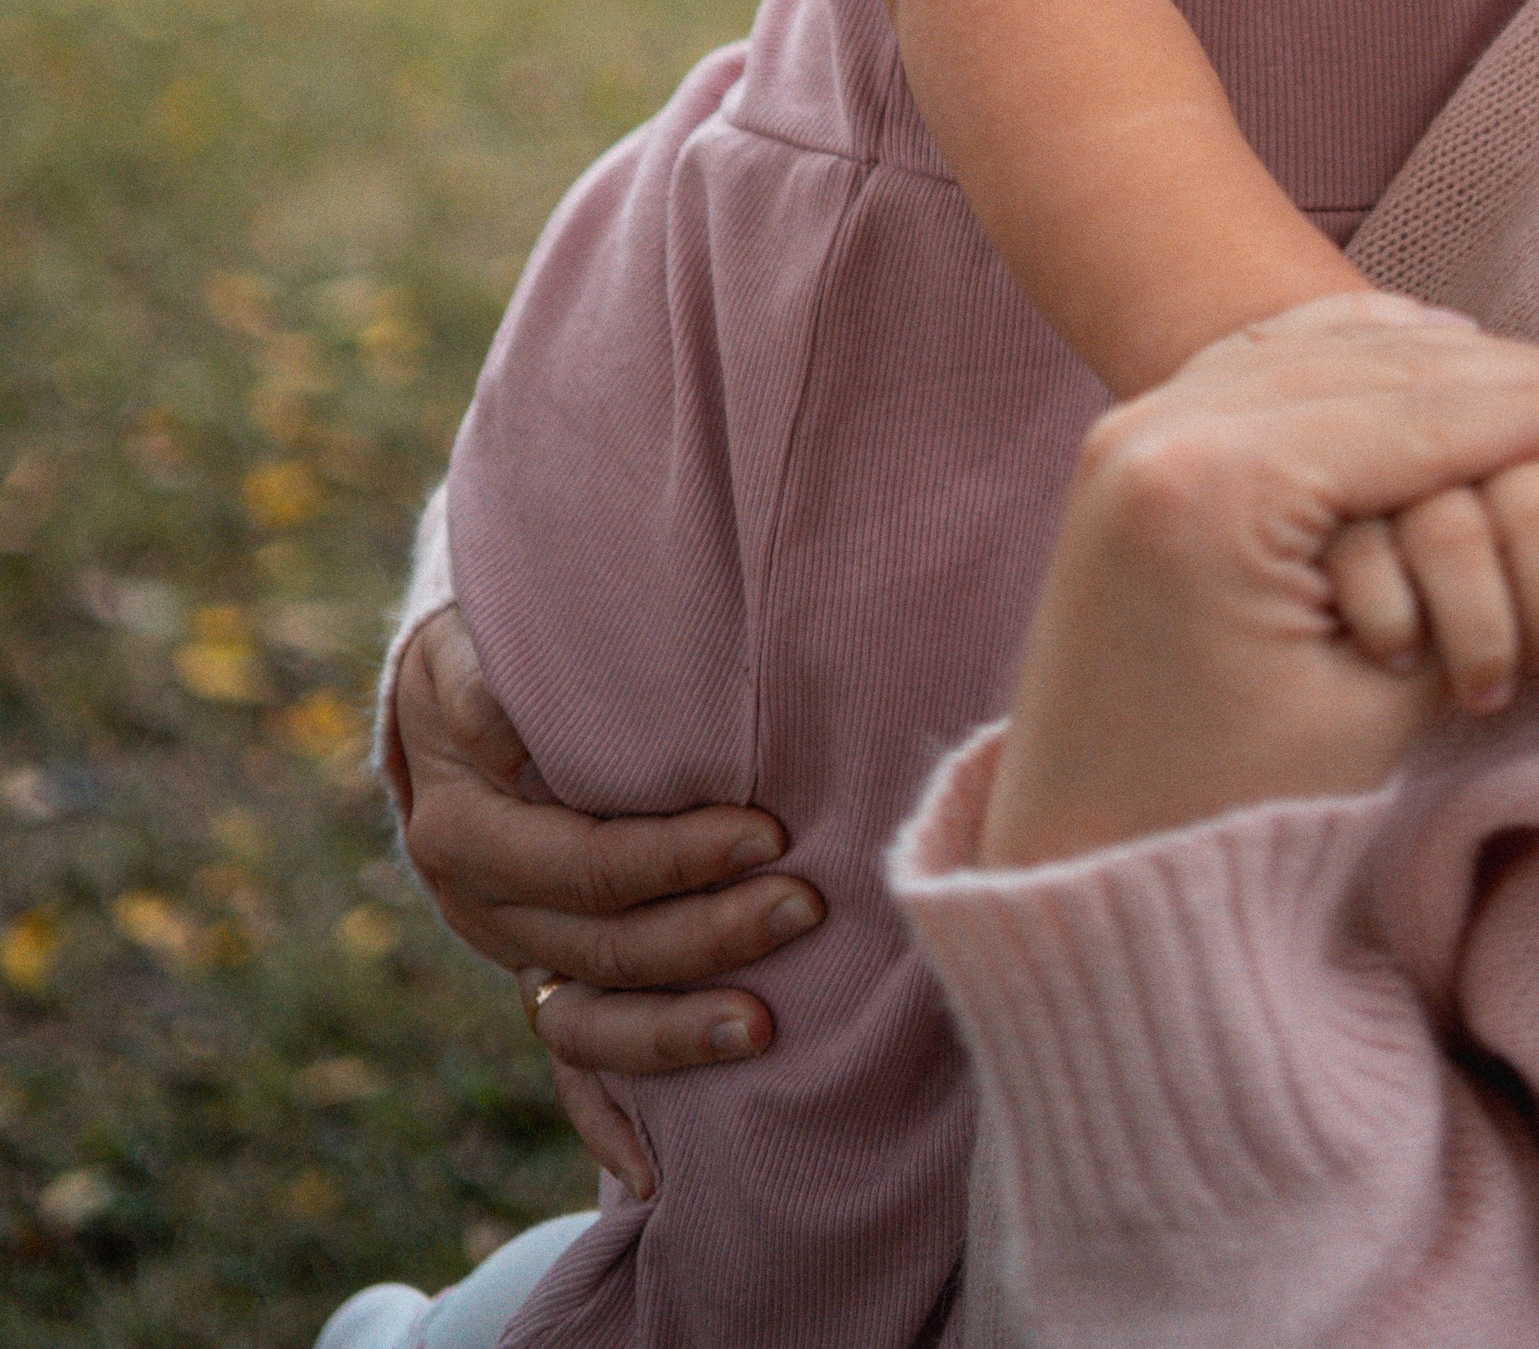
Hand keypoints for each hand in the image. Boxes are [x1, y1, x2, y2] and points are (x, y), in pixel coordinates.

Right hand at [390, 607, 825, 1197]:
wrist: (455, 677)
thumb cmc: (487, 642)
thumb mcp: (462, 640)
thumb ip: (479, 677)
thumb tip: (503, 714)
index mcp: (464, 827)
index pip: (585, 861)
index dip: (677, 854)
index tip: (769, 831)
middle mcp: (481, 906)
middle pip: (604, 944)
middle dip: (710, 934)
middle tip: (809, 907)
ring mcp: (509, 954)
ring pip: (593, 1018)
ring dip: (678, 1034)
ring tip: (769, 1030)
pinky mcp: (536, 978)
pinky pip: (570, 1063)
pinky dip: (606, 1120)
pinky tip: (657, 1173)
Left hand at [981, 296, 1538, 867]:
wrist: (1066, 850)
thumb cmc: (1228, 812)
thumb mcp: (1374, 705)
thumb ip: (1471, 573)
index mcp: (1213, 486)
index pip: (1419, 419)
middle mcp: (1158, 424)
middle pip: (1377, 363)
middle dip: (1512, 379)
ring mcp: (1135, 421)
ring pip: (1325, 346)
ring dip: (1444, 357)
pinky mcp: (1134, 438)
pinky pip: (1271, 358)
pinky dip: (1359, 349)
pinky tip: (1431, 346)